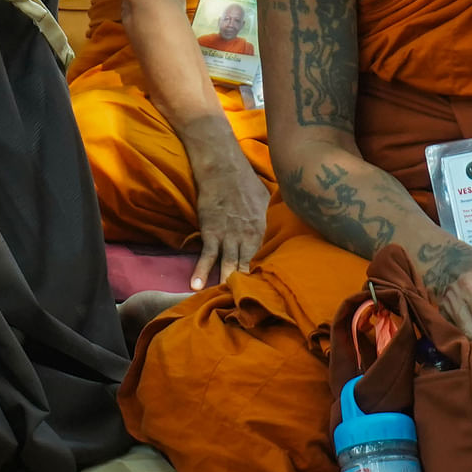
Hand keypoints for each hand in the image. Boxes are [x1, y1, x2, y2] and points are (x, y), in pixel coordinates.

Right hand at [183, 119, 267, 288]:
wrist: (222, 165)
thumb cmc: (243, 178)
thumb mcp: (264, 196)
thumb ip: (268, 212)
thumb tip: (275, 217)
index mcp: (261, 228)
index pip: (263, 256)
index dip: (262, 274)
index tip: (264, 291)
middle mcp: (247, 235)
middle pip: (248, 265)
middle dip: (248, 285)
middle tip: (249, 306)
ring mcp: (228, 235)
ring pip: (229, 264)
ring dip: (227, 282)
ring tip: (226, 301)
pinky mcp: (210, 231)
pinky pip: (206, 256)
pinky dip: (201, 271)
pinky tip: (195, 285)